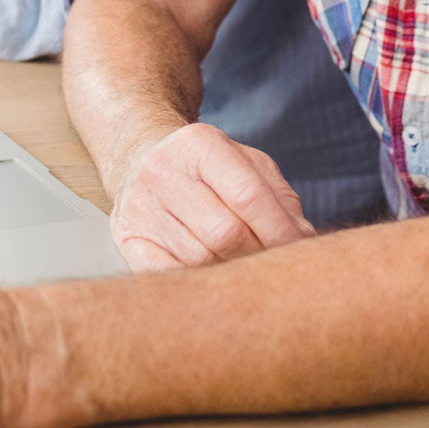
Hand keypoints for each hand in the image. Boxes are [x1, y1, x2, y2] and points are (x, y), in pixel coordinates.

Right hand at [111, 123, 315, 272]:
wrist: (140, 157)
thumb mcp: (245, 162)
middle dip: (258, 254)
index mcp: (199, 144)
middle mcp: (163, 170)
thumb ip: (278, 197)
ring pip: (198, 259)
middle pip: (224, 232)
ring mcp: (139, 205)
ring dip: (230, 272)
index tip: (300, 252)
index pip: (247, 194)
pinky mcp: (125, 236)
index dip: (280, 230)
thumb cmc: (205, 167)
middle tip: (274, 266)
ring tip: (244, 269)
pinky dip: (195, 283)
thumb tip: (303, 240)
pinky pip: (165, 275)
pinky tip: (210, 278)